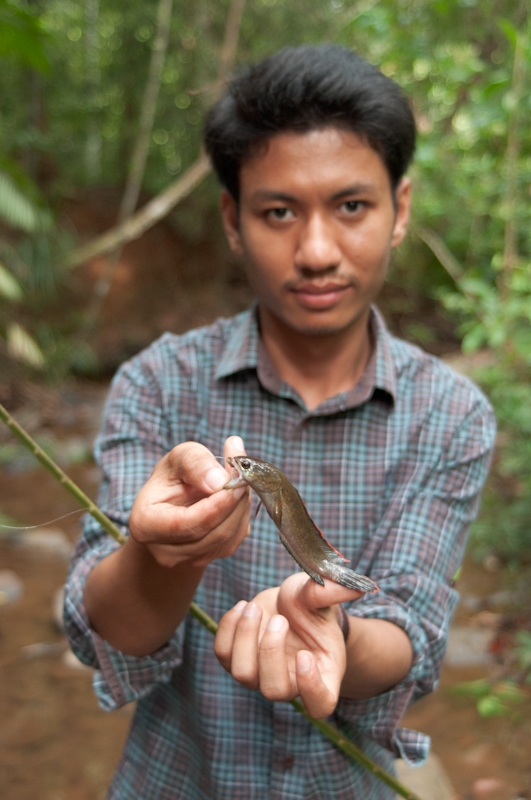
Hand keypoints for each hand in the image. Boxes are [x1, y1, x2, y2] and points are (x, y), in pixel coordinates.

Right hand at [128, 436, 249, 568]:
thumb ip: (196, 463)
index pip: (186, 524)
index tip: (236, 482)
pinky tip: (237, 496)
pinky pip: (235, 538)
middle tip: (245, 473)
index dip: (216, 505)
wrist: (171, 501)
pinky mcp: (209, 559)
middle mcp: (165, 551)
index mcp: (145, 524)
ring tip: (240, 480)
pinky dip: (242, 515)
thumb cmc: (173, 477)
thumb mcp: (178, 458)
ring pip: (229, 537)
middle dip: (235, 502)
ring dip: (241, 506)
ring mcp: (188, 560)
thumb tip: (220, 481)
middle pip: (213, 533)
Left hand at [214, 573, 362, 717]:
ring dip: (245, 637)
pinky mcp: (237, 659)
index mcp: (323, 675)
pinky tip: (242, 607)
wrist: (288, 603)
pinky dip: (228, 628)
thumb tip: (354, 586)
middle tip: (279, 619)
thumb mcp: (321, 597)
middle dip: (271, 652)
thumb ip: (331, 593)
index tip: (305, 655)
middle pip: (274, 690)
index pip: (319, 704)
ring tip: (254, 607)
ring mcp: (260, 675)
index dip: (311, 688)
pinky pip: (223, 654)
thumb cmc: (311, 606)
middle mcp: (291, 682)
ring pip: (242, 674)